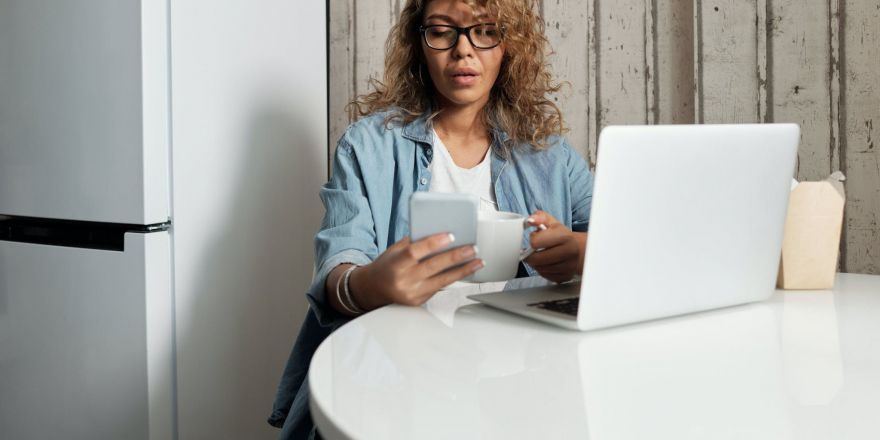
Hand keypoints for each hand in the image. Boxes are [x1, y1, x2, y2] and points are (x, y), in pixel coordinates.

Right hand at [346, 233, 483, 309]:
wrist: (373, 289)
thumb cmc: (387, 265)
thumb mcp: (395, 250)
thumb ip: (415, 242)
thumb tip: (440, 231)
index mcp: (395, 264)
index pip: (415, 252)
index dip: (433, 243)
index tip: (451, 235)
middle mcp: (403, 281)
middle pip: (433, 267)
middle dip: (456, 257)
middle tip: (472, 248)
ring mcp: (412, 294)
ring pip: (442, 281)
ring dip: (463, 270)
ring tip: (478, 261)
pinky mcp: (419, 302)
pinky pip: (440, 288)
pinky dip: (454, 278)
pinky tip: (466, 270)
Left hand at [523, 210, 586, 282]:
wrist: (576, 248)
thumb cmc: (561, 235)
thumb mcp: (551, 222)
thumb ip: (539, 217)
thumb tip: (530, 220)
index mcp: (565, 236)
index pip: (535, 242)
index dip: (532, 240)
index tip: (536, 238)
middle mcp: (569, 252)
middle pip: (536, 259)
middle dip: (530, 255)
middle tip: (532, 251)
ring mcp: (569, 266)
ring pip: (540, 269)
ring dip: (536, 264)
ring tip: (541, 256)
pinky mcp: (566, 276)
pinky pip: (546, 276)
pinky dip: (543, 271)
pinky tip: (547, 263)